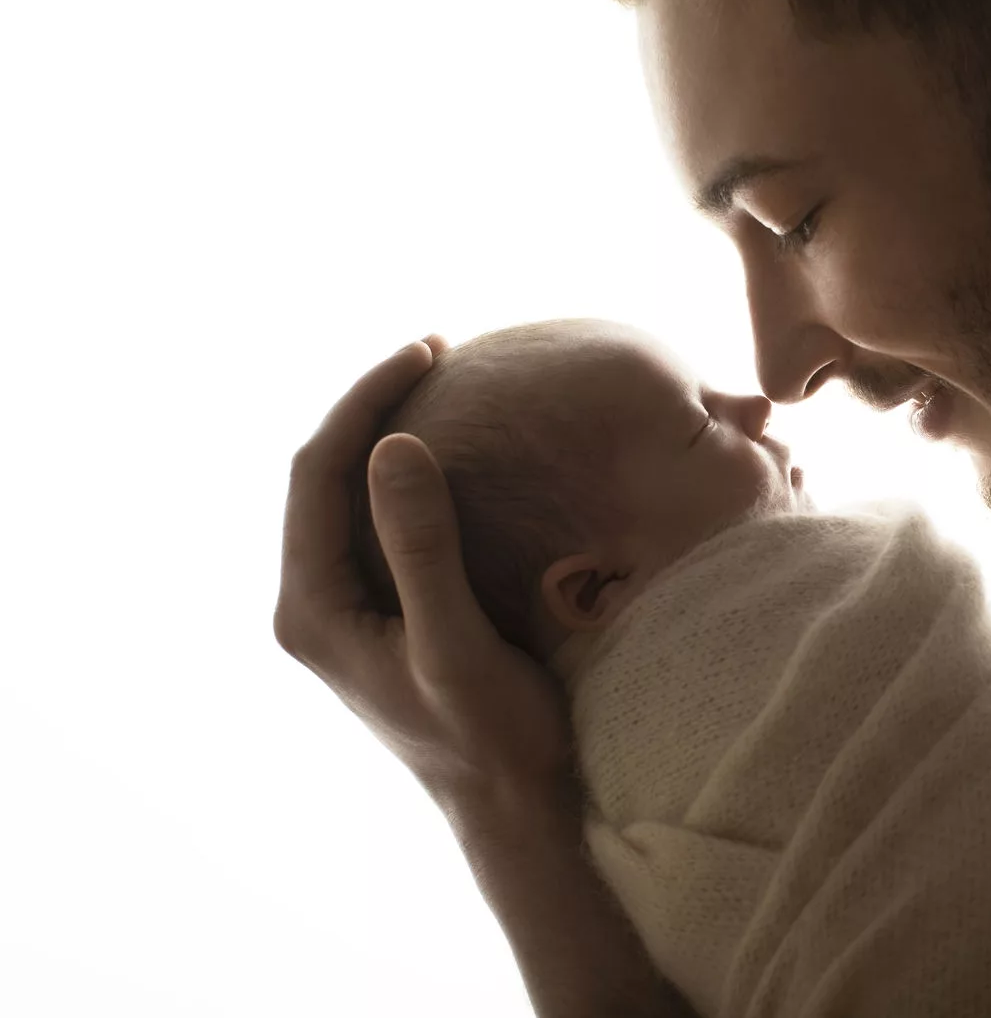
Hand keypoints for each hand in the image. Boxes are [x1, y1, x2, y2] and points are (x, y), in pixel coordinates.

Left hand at [275, 339, 572, 811]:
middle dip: (372, 406)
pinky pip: (379, 522)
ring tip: (442, 381)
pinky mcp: (379, 613)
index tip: (426, 350)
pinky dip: (410, 476)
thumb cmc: (490, 738)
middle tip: (437, 350)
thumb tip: (391, 444)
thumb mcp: (455, 644)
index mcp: (310, 609)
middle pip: (323, 475)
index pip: (318, 472)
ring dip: (388, 434)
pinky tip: (453, 451)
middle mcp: (312, 603)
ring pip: (348, 495)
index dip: (364, 401)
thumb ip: (420, 548)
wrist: (511, 808)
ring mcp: (343, 609)